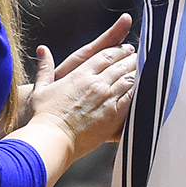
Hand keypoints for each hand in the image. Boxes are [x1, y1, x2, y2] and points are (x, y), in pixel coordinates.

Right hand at [15, 14, 134, 120]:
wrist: (52, 138)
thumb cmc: (43, 117)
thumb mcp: (41, 89)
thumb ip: (44, 68)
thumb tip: (42, 50)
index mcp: (80, 75)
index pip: (104, 56)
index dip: (117, 50)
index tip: (125, 48)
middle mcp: (95, 83)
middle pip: (119, 65)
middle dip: (130, 59)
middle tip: (139, 56)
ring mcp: (106, 98)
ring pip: (128, 79)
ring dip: (137, 72)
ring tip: (145, 68)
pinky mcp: (114, 114)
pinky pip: (131, 97)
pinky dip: (138, 90)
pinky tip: (144, 87)